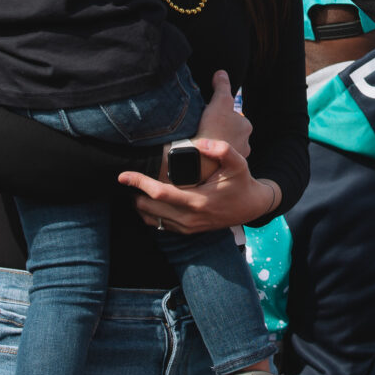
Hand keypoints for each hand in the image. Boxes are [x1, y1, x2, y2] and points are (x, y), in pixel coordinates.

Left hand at [120, 141, 279, 233]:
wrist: (251, 206)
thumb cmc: (242, 182)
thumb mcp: (238, 163)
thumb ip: (222, 150)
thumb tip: (200, 143)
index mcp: (198, 201)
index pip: (160, 193)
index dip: (139, 183)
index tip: (122, 175)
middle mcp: (191, 217)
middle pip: (151, 208)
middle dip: (134, 194)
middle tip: (124, 180)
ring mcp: (189, 227)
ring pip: (153, 220)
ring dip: (140, 205)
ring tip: (131, 190)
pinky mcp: (188, 231)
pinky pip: (161, 226)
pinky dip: (149, 215)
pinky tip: (144, 202)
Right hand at [192, 70, 250, 157]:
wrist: (200, 160)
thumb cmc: (212, 129)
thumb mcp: (218, 102)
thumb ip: (222, 86)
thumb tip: (222, 72)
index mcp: (246, 127)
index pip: (232, 116)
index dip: (218, 114)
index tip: (207, 117)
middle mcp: (245, 145)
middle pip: (229, 132)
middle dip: (218, 130)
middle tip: (202, 128)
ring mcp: (234, 159)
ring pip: (223, 146)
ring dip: (214, 144)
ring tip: (199, 141)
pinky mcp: (222, 169)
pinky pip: (216, 160)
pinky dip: (209, 156)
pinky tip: (198, 153)